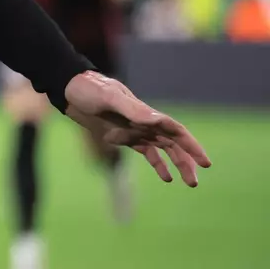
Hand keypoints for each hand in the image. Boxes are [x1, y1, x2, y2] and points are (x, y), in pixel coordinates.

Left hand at [62, 70, 210, 185]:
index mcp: (145, 113)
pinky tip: (166, 178)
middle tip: (194, 182)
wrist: (68, 90)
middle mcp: (144, 121)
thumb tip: (157, 120)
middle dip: (186, 161)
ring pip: (163, 150)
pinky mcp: (122, 136)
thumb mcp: (109, 97)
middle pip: (173, 143)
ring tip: (185, 183)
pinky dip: (157, 164)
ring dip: (175, 165)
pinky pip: (146, 152)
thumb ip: (132, 108)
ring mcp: (134, 129)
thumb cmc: (88, 89)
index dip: (192, 146)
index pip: (176, 131)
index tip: (205, 163)